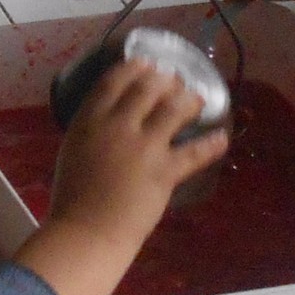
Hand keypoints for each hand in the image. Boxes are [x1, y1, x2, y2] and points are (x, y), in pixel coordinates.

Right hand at [15, 56, 231, 294]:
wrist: (86, 231)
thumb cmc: (73, 196)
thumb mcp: (74, 149)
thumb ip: (93, 129)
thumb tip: (111, 119)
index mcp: (90, 119)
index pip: (116, 80)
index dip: (136, 68)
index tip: (148, 64)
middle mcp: (118, 125)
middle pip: (149, 88)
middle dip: (167, 80)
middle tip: (177, 81)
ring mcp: (143, 146)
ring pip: (175, 108)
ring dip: (190, 100)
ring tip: (198, 100)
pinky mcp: (164, 170)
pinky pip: (195, 152)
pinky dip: (211, 143)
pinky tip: (221, 138)